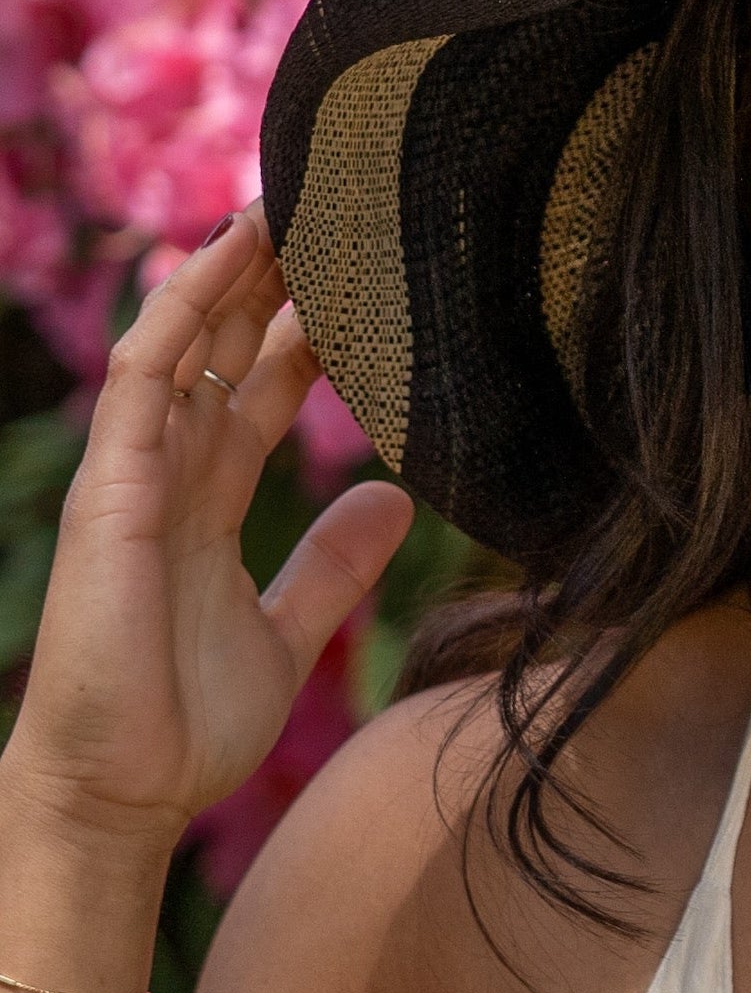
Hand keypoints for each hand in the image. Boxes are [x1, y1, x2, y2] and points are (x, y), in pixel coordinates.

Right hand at [5, 214, 413, 850]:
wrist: (121, 793)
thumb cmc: (186, 726)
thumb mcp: (289, 634)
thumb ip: (334, 567)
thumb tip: (396, 503)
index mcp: (210, 500)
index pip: (260, 388)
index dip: (308, 331)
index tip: (370, 279)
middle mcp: (171, 472)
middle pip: (226, 348)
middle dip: (277, 280)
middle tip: (342, 210)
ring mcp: (136, 472)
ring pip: (187, 339)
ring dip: (233, 270)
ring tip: (292, 199)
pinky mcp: (112, 485)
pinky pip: (146, 375)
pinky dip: (183, 309)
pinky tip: (225, 254)